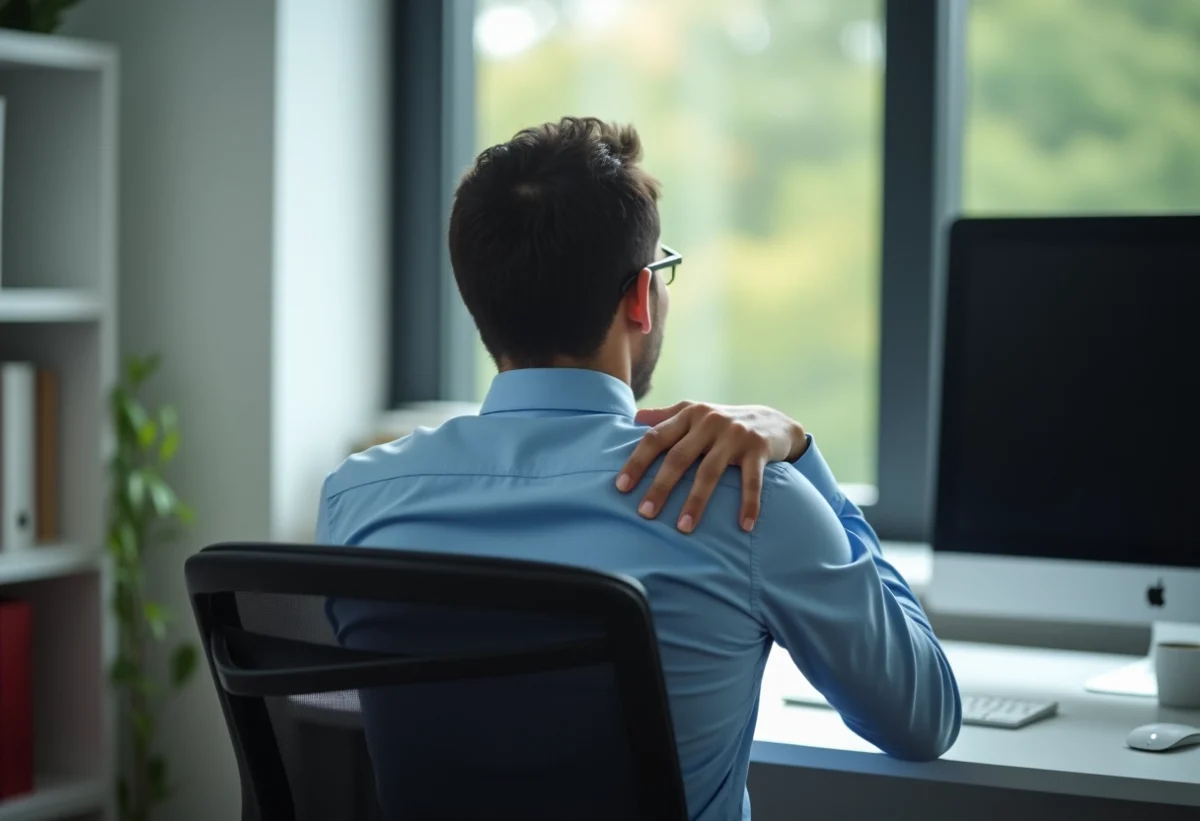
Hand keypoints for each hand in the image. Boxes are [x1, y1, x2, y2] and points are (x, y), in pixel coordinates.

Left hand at [616, 401, 807, 533]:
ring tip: (684, 528)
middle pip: (679, 457)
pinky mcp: (758, 449)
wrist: (774, 421)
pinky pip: (751, 481)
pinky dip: (748, 504)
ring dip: (696, 502)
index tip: (621, 487)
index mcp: (689, 415)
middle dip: (660, 487)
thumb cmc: (724, 423)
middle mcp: (709, 421)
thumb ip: (666, 416)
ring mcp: (734, 435)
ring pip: (709, 472)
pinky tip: (743, 526)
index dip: (637, 462)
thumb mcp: (696, 413)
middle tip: (645, 514)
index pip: (656, 438)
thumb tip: (634, 418)